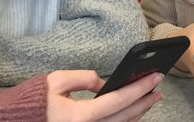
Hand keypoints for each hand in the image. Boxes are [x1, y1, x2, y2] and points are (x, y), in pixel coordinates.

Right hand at [46, 70, 162, 121]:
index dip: (140, 87)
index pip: (119, 100)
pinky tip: (131, 112)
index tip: (155, 77)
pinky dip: (124, 121)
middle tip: (158, 88)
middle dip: (145, 101)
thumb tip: (105, 84)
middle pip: (125, 117)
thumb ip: (85, 78)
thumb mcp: (58, 81)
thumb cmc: (34, 101)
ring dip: (138, 112)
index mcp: (80, 116)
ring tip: (149, 98)